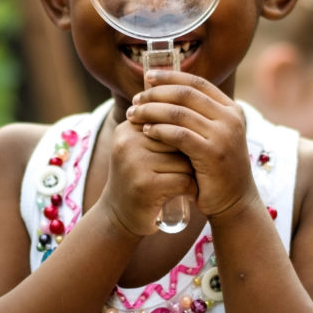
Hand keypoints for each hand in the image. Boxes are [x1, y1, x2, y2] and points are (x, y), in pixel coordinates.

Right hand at [98, 116, 197, 237]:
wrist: (119, 216)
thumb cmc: (140, 178)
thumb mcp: (141, 147)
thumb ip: (157, 124)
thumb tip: (186, 96)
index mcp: (128, 127)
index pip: (171, 120)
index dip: (184, 139)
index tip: (183, 154)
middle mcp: (128, 142)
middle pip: (180, 138)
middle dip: (189, 155)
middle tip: (188, 169)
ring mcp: (134, 163)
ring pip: (185, 160)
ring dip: (193, 173)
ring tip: (184, 182)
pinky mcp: (145, 186)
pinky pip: (184, 180)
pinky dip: (191, 189)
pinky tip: (187, 194)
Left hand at [127, 70, 257, 222]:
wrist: (233, 201)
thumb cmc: (214, 167)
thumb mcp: (211, 134)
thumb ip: (195, 114)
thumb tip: (160, 90)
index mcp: (231, 108)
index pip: (197, 82)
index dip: (170, 77)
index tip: (147, 77)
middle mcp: (230, 118)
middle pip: (185, 94)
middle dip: (156, 94)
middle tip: (136, 100)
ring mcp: (223, 135)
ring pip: (179, 113)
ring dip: (152, 111)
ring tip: (134, 115)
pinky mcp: (213, 154)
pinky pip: (179, 135)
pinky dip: (159, 130)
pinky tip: (145, 131)